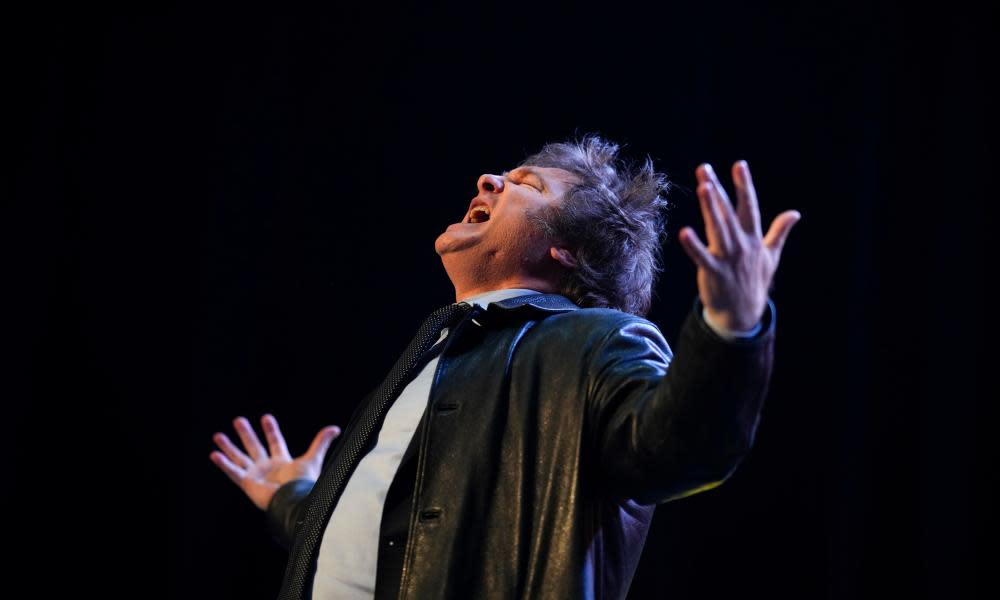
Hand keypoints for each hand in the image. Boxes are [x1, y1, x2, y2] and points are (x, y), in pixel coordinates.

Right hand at [209, 414, 341, 510]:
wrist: (295, 501)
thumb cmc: (304, 483)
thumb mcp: (313, 459)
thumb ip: (321, 442)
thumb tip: (336, 428)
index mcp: (282, 462)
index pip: (275, 442)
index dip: (270, 430)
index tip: (265, 417)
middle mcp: (267, 468)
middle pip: (254, 447)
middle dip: (246, 433)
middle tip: (239, 420)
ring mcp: (256, 476)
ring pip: (239, 458)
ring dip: (229, 447)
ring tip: (218, 435)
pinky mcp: (247, 484)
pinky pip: (233, 472)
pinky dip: (223, 464)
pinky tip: (214, 454)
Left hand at [678, 161, 799, 330]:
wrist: (743, 314)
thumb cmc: (755, 282)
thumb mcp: (772, 256)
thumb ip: (780, 232)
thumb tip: (795, 213)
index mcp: (753, 238)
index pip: (750, 207)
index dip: (744, 185)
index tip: (739, 165)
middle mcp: (741, 244)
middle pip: (728, 212)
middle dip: (717, 190)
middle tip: (704, 169)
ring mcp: (728, 258)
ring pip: (718, 228)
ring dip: (710, 208)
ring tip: (702, 187)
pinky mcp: (714, 273)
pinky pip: (702, 257)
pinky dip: (694, 246)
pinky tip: (684, 232)